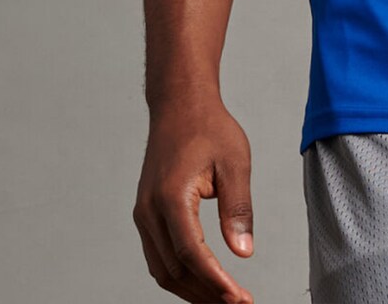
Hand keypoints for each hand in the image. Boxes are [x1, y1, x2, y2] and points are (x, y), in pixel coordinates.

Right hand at [134, 93, 255, 303]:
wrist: (179, 104)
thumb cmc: (209, 127)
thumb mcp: (235, 162)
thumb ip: (238, 208)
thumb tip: (243, 253)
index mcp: (171, 197)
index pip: (192, 254)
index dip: (216, 281)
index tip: (238, 298)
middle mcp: (149, 211)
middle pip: (174, 270)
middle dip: (206, 293)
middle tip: (238, 303)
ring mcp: (143, 214)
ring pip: (162, 269)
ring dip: (192, 289)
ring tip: (223, 299)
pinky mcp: (145, 214)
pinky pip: (159, 255)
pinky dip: (180, 273)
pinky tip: (204, 280)